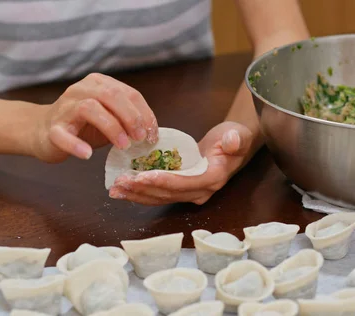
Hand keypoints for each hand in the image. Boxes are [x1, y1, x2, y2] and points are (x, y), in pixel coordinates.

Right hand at [31, 73, 157, 162]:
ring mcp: (64, 108)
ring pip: (90, 108)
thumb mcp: (110, 117)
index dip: (145, 114)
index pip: (129, 93)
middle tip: (140, 139)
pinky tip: (87, 155)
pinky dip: (76, 145)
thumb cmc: (83, 125)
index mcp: (99, 83)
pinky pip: (63, 135)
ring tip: (123, 146)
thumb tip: (152, 132)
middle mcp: (81, 90)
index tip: (153, 134)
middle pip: (110, 96)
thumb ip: (127, 119)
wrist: (42, 131)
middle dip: (131, 117)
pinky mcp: (52, 128)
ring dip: (111, 127)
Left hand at [109, 121, 252, 204]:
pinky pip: (159, 195)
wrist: (232, 145)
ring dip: (138, 194)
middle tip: (121, 182)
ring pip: (161, 198)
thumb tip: (232, 141)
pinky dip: (141, 193)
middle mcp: (201, 191)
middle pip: (169, 194)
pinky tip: (124, 190)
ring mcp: (191, 193)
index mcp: (212, 178)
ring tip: (116, 189)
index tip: (143, 175)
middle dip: (143, 189)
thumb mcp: (238, 134)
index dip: (164, 180)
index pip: (185, 183)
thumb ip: (236, 139)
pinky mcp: (181, 190)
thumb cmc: (234, 138)